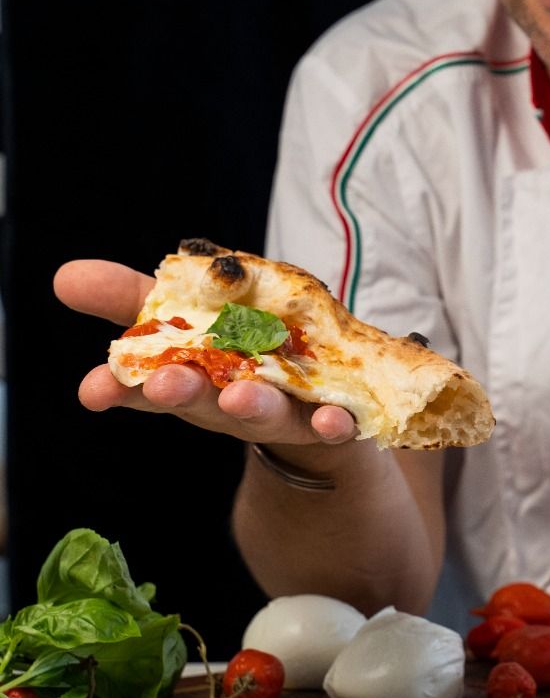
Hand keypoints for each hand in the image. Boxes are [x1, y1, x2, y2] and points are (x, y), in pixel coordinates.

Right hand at [53, 258, 355, 447]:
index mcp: (192, 375)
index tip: (92, 390)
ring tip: (240, 395)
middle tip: (164, 382)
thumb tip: (65, 275)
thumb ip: (132, 298)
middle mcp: (231, 399)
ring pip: (265, 411)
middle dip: (182, 391)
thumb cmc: (241, 351)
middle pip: (203, 397)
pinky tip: (336, 417)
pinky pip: (335, 422)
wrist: (320, 402)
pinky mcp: (331, 418)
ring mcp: (282, 412)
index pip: (146, 383)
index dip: (120, 387)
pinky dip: (334, 421)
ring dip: (251, 404)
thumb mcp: (187, 315)